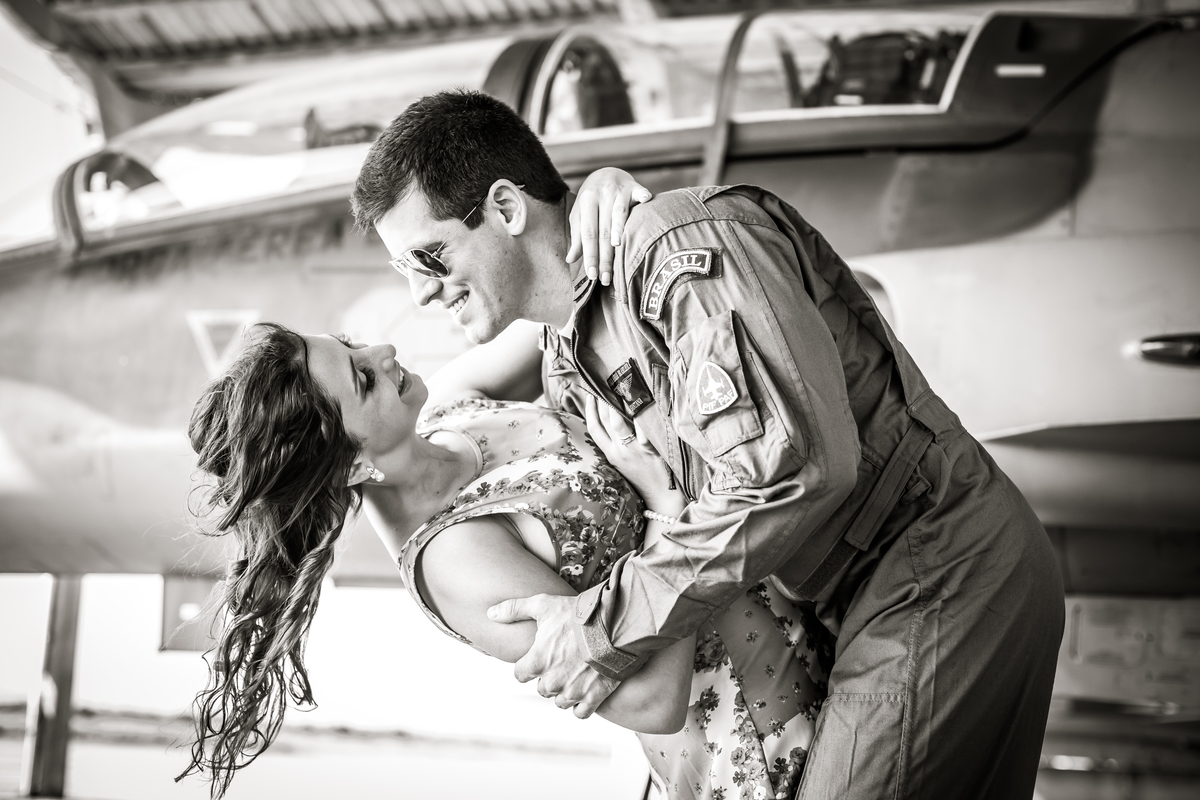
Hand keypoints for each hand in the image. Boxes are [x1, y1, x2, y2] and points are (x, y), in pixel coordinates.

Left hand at [487, 593, 617, 717]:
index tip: (540, 657)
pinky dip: (582, 705)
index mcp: (537, 662)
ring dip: (566, 691)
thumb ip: (514, 609)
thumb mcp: (544, 605)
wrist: (614, 624)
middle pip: (542, 689)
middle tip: (563, 661)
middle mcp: (552, 681)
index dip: (529, 666)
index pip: (520, 674)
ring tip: (577, 673)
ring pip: (561, 702)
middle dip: (550, 677)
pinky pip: (581, 713)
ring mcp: (574, 691)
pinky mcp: (594, 697)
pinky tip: (587, 689)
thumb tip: (490, 614)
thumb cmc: (577, 614)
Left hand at [568, 168, 652, 287]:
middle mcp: (601, 195)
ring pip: (619, 213)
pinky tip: (646, 200)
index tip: (593, 275)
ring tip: (617, 247)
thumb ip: (578, 237)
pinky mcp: (634, 186)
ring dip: (619, 229)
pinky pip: (639, 192)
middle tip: (607, 277)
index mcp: (586, 203)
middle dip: (605, 256)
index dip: (590, 255)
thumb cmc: (592, 201)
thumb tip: (570, 260)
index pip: (588, 234)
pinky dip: (643, 196)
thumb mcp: (580, 216)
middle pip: (603, 230)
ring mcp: (618, 190)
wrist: (606, 173)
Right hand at [582, 394, 678, 511]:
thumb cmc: (644, 477)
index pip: (593, 428)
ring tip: (619, 388)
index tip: (590, 394)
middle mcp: (618, 451)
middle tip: (605, 382)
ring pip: (618, 423)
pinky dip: (640, 416)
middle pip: (604, 421)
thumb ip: (617, 444)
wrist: (660, 498)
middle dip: (602, 400)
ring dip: (616, 403)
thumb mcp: (623, 463)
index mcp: (610, 454)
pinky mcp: (650, 451)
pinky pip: (642, 430)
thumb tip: (614, 421)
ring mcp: (633, 451)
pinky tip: (641, 402)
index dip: (589, 410)